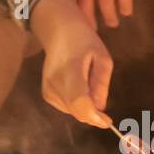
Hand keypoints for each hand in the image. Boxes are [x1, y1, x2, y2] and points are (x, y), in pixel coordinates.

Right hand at [29, 0, 112, 127]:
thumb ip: (101, 84)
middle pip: (76, 111)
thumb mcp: (102, 58)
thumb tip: (100, 108)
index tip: (107, 121)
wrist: (58, 32)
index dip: (93, 116)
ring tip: (87, 85)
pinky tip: (78, 88)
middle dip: (93, 115)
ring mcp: (47, 89)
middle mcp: (55, 82)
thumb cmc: (84, 41)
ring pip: (72, 112)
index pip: (79, 101)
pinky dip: (76, 105)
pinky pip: (66, 108)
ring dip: (85, 108)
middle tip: (103, 107)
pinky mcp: (46, 93)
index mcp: (70, 70)